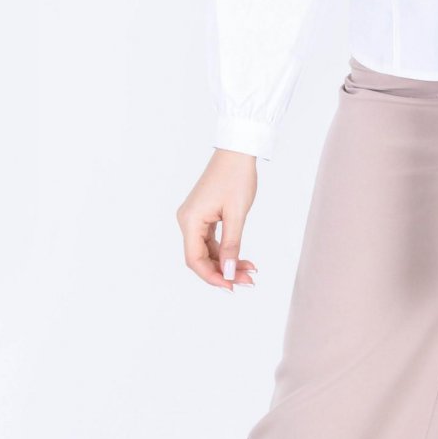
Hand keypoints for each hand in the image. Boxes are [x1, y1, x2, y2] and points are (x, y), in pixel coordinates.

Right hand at [176, 149, 259, 289]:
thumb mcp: (236, 214)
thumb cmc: (236, 177)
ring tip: (250, 272)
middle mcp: (187, 221)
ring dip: (227, 263)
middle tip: (248, 281)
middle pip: (200, 258)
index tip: (232, 286)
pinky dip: (227, 251)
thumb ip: (231, 245)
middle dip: (223, 272)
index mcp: (190, 220)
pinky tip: (243, 259)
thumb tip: (226, 271)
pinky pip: (212, 241)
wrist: (237, 152)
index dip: (212, 276)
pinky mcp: (204, 216)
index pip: (194, 259)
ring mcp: (195, 219)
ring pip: (208, 251)